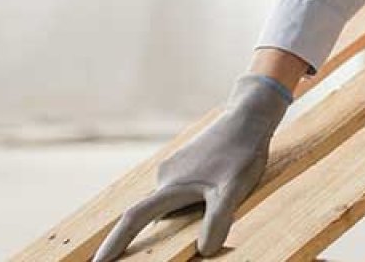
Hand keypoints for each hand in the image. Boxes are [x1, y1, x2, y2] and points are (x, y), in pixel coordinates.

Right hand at [93, 75, 291, 260]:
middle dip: (154, 236)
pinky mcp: (187, 164)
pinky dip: (188, 204)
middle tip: (153, 254)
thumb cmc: (240, 152)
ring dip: (179, 218)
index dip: (115, 242)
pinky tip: (210, 200)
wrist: (248, 116)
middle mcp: (165, 177)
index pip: (134, 220)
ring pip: (171, 203)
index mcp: (170, 187)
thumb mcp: (233, 191)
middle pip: (155, 215)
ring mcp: (175, 169)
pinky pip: (181, 191)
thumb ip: (217, 221)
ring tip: (202, 217)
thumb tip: (204, 251)